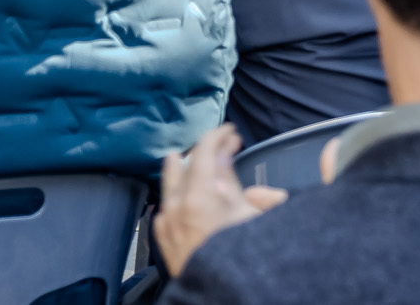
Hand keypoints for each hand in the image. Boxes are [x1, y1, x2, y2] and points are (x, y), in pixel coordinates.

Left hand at [156, 126, 285, 274]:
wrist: (223, 294)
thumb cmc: (242, 258)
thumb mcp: (255, 217)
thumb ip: (252, 190)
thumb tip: (244, 175)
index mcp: (199, 195)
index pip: (204, 150)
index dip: (219, 136)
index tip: (232, 132)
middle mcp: (176, 207)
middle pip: (184, 164)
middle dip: (204, 150)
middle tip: (223, 145)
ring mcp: (166, 225)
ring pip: (170, 186)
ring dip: (185, 170)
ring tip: (190, 160)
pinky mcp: (164, 242)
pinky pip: (165, 209)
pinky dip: (175, 197)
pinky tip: (181, 199)